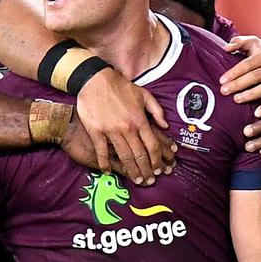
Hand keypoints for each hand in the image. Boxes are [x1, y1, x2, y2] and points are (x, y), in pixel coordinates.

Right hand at [76, 68, 174, 184]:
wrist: (94, 80)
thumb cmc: (120, 86)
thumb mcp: (143, 94)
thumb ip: (157, 111)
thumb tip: (166, 127)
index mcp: (139, 120)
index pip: (152, 145)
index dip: (157, 160)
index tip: (158, 169)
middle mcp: (127, 128)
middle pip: (140, 155)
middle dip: (146, 170)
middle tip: (149, 181)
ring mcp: (111, 131)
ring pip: (124, 156)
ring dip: (132, 171)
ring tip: (136, 181)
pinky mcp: (96, 132)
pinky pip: (102, 152)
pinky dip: (105, 164)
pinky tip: (108, 172)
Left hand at [220, 35, 260, 116]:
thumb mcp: (254, 45)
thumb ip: (240, 42)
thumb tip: (226, 47)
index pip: (249, 63)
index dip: (234, 72)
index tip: (221, 81)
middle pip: (257, 75)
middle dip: (239, 84)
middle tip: (224, 91)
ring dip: (252, 95)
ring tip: (237, 100)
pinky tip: (258, 113)